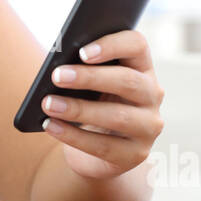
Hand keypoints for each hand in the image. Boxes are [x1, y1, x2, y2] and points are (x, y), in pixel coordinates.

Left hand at [39, 29, 164, 180]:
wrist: (94, 150)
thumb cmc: (88, 104)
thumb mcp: (88, 85)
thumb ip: (81, 70)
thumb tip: (59, 70)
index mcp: (141, 67)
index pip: (137, 45)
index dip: (112, 45)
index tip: (82, 52)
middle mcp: (152, 94)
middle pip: (127, 80)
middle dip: (90, 78)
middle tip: (56, 76)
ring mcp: (149, 126)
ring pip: (118, 116)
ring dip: (78, 109)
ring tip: (48, 104)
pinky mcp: (136, 154)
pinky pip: (104, 146)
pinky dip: (73, 136)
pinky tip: (50, 126)